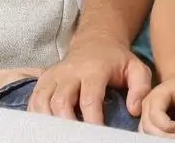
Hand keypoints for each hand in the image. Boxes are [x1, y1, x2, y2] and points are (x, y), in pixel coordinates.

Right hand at [27, 35, 154, 123]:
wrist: (96, 41)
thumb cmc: (117, 61)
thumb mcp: (136, 68)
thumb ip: (141, 88)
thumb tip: (134, 110)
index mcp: (94, 69)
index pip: (90, 98)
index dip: (92, 119)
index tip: (98, 134)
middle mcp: (70, 71)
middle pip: (61, 101)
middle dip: (67, 123)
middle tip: (76, 137)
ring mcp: (54, 75)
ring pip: (43, 101)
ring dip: (49, 121)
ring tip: (60, 135)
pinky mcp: (43, 80)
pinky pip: (34, 100)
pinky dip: (36, 115)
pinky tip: (46, 127)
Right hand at [140, 75, 174, 137]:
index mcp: (156, 96)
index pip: (155, 114)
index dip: (167, 125)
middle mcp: (146, 107)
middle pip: (149, 126)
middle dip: (164, 136)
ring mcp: (144, 115)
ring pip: (146, 132)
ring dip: (161, 139)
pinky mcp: (146, 123)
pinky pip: (147, 134)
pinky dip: (158, 139)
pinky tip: (170, 139)